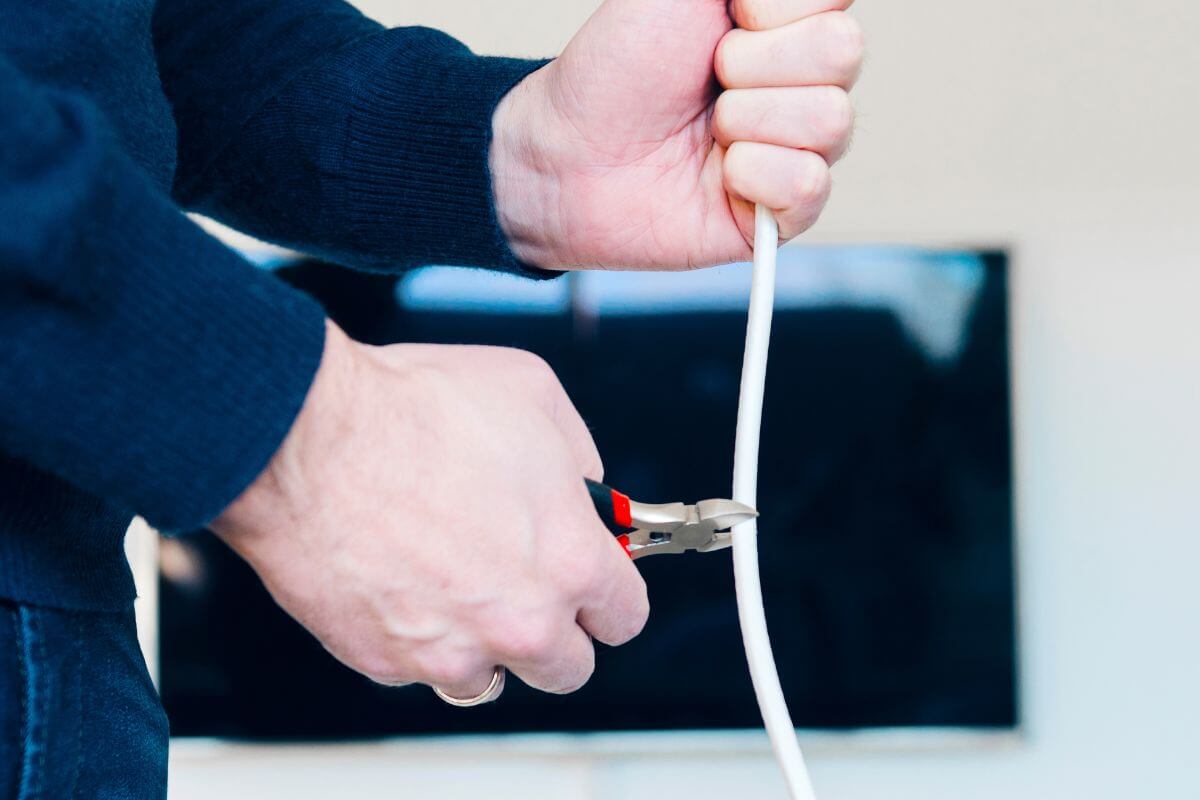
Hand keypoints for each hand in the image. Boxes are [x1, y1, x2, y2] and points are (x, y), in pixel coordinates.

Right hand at [213, 322, 648, 699]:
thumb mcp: (532, 393)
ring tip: (452, 584)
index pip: (624, 618)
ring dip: (483, 643)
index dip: (610, 596)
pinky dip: (415, 637)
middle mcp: (519, 621)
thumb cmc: (412, 409)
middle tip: (527, 587)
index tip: (595, 586)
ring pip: (489, 680)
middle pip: (567, 669)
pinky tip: (398, 581)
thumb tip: (583, 484)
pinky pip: (417, 668)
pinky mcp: (384, 661)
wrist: (305, 439)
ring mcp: (450, 651)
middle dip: (556, 632)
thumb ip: (577, 453)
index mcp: (569, 562)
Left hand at [492, 0, 863, 270]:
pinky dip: (754, 174)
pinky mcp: (786, 212)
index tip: (727, 17)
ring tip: (708, 131)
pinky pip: (809, 184)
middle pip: (844, 53)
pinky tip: (720, 176)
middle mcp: (805, 83)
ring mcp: (800, 147)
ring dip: (746, 119)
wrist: (571, 151)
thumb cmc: (618, 65)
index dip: (774, 8)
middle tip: (707, 79)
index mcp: (789, 22)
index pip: (837, 1)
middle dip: (753, 63)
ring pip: (831, 118)